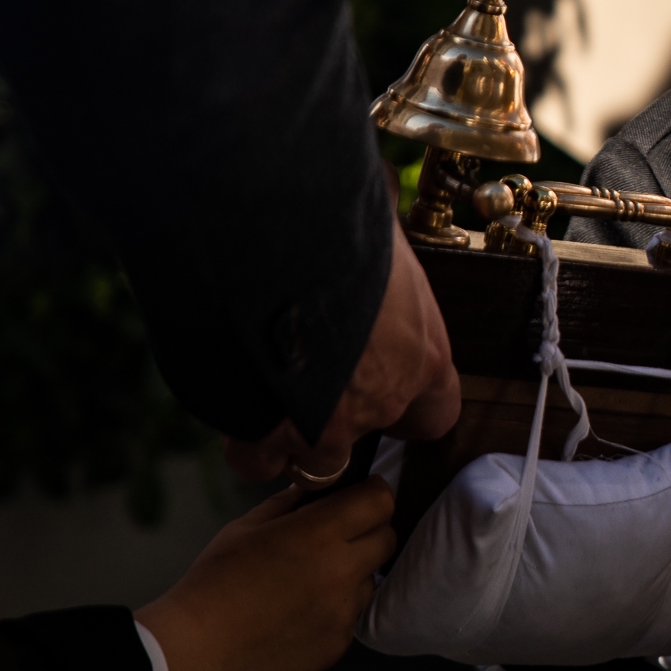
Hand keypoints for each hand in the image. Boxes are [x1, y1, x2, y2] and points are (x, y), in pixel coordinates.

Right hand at [135, 481, 397, 670]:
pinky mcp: (339, 644)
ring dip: (352, 574)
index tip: (361, 497)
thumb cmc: (214, 584)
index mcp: (319, 533)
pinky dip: (335, 611)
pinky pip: (351, 617)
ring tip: (308, 582)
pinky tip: (299, 613)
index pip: (380, 500)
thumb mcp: (246, 527)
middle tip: (337, 537)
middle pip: (387, 539)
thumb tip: (313, 491)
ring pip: (370, 580)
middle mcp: (341, 571)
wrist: (199, 649)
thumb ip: (288, 503)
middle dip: (368, 532)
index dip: (372, 495)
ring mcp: (343, 611)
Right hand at [227, 220, 457, 485]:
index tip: (383, 394)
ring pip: (312, 460)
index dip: (408, 411)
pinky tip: (235, 408)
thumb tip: (378, 211)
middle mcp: (382, 399)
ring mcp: (328, 423)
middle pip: (365, 441)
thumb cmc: (342, 225)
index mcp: (422, 354)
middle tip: (308, 389)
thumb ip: (380, 260)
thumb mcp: (381, 242)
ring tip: (267, 399)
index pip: (435, 414)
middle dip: (337, 424)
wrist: (280, 239)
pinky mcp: (273, 432)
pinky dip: (243, 441)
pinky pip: (255, 458)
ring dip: (290, 438)